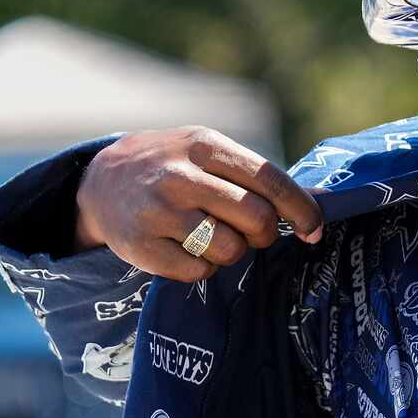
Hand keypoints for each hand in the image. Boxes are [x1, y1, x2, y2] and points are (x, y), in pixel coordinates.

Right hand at [73, 126, 323, 281]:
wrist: (101, 180)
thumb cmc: (175, 167)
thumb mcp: (208, 153)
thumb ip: (254, 175)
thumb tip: (316, 206)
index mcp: (204, 145)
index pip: (269, 180)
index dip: (301, 209)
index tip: (315, 230)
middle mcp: (179, 175)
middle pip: (256, 218)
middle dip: (265, 234)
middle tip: (254, 233)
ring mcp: (157, 211)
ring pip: (229, 250)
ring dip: (232, 251)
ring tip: (212, 236)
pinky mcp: (140, 245)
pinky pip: (198, 272)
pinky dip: (203, 268)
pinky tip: (188, 249)